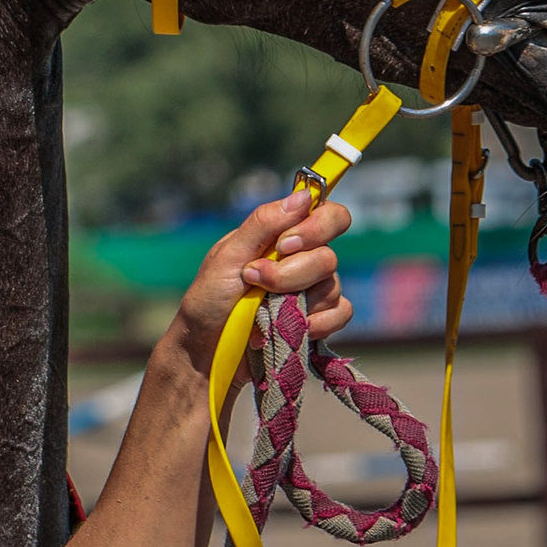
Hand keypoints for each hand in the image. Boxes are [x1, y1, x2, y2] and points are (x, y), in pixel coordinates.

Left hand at [169, 190, 353, 385]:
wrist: (205, 351)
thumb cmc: (209, 299)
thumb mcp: (227, 256)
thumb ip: (263, 224)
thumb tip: (304, 195)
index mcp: (282, 237)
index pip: (327, 214)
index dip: (317, 226)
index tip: (285, 245)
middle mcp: (303, 260)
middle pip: (328, 256)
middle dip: (293, 273)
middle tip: (257, 281)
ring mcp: (313, 291)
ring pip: (332, 286)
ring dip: (295, 301)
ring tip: (261, 312)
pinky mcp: (319, 322)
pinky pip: (341, 313)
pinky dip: (317, 323)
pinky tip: (288, 330)